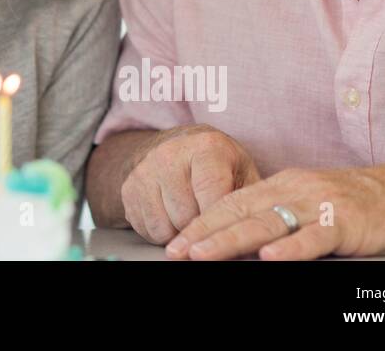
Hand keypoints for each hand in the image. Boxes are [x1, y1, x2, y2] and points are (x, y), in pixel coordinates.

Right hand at [121, 124, 260, 243]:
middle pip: (187, 216)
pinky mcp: (128, 188)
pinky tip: (172, 216)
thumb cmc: (217, 165)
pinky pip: (146, 228)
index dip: (220, 220)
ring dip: (180, 232)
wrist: (177, 147)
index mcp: (205, 147)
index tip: (227, 237)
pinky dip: (162, 232)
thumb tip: (255, 237)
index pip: (211, 191)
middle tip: (209, 221)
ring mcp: (144, 171)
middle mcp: (169, 154)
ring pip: (165, 227)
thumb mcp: (242, 173)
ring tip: (190, 216)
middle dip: (201, 227)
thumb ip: (249, 202)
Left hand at [165, 164, 384, 260]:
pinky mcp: (345, 222)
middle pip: (240, 212)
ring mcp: (318, 204)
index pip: (230, 203)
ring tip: (203, 254)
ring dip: (231, 240)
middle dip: (204, 233)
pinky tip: (269, 257)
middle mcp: (293, 190)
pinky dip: (291, 248)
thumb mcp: (305, 204)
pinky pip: (314, 237)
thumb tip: (233, 238)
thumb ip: (273, 216)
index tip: (175, 242)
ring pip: (267, 223)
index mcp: (279, 185)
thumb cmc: (352, 206)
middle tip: (176, 251)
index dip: (200, 223)